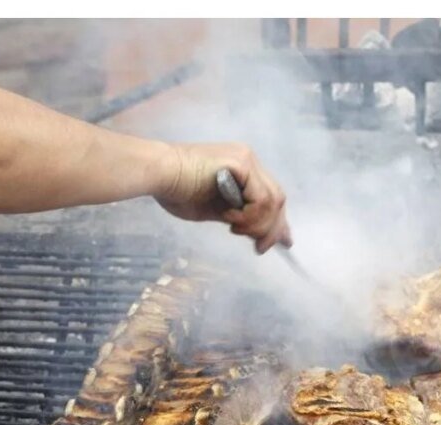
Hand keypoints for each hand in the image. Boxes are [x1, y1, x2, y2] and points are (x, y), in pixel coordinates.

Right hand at [156, 142, 291, 253]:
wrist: (157, 173)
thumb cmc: (176, 191)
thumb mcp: (216, 211)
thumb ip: (241, 219)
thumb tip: (261, 237)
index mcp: (244, 170)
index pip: (271, 197)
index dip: (278, 222)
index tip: (283, 243)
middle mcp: (250, 161)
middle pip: (277, 199)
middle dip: (272, 228)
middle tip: (260, 248)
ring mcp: (247, 160)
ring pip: (273, 201)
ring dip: (257, 224)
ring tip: (233, 228)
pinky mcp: (241, 163)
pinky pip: (261, 198)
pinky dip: (250, 215)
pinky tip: (230, 218)